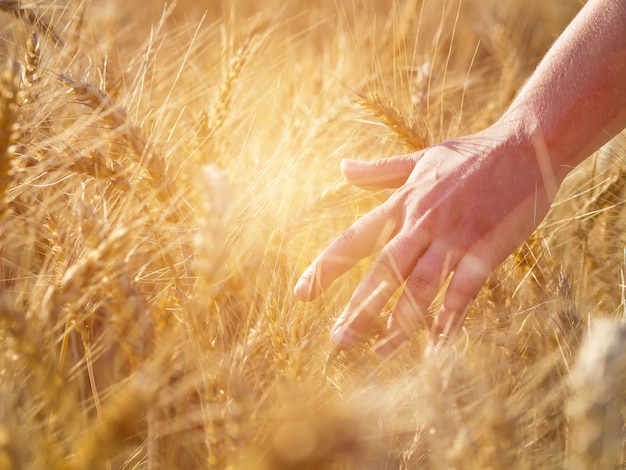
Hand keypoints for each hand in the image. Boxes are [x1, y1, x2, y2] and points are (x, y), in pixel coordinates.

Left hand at [294, 124, 561, 353]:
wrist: (525, 146)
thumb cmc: (470, 154)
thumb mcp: (420, 158)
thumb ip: (379, 170)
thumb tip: (342, 167)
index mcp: (402, 203)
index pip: (354, 239)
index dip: (326, 268)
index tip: (302, 294)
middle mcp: (421, 223)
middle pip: (383, 272)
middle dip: (359, 308)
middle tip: (338, 340)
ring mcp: (454, 238)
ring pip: (420, 287)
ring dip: (400, 322)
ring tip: (380, 352)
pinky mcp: (486, 249)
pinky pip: (464, 290)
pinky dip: (451, 318)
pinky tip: (438, 344)